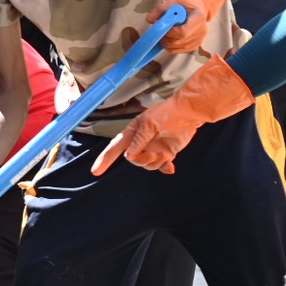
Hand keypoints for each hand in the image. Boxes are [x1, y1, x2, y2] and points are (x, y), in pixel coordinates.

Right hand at [92, 56, 253, 176]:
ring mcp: (153, 148)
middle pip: (133, 160)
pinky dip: (165, 167)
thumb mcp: (149, 124)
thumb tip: (129, 156)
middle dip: (143, 161)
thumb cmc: (166, 113)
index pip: (115, 148)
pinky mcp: (167, 153)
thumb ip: (139, 140)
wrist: (189, 113)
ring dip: (156, 162)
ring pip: (148, 165)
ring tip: (165, 155)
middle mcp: (141, 143)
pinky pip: (162, 166)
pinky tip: (170, 167)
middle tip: (154, 154)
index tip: (96, 172)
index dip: (105, 160)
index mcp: (132, 133)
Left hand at [146, 0, 240, 53]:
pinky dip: (170, 46)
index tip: (161, 26)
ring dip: (166, 42)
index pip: (183, 32)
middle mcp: (201, 31)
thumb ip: (161, 8)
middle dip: (165, 37)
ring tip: (164, 32)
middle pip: (179, 42)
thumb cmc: (187, 0)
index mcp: (199, 18)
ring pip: (177, 48)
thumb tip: (150, 20)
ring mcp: (199, 40)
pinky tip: (169, 37)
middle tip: (160, 30)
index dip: (169, 32)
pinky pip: (178, 51)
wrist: (199, 4)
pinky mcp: (195, 46)